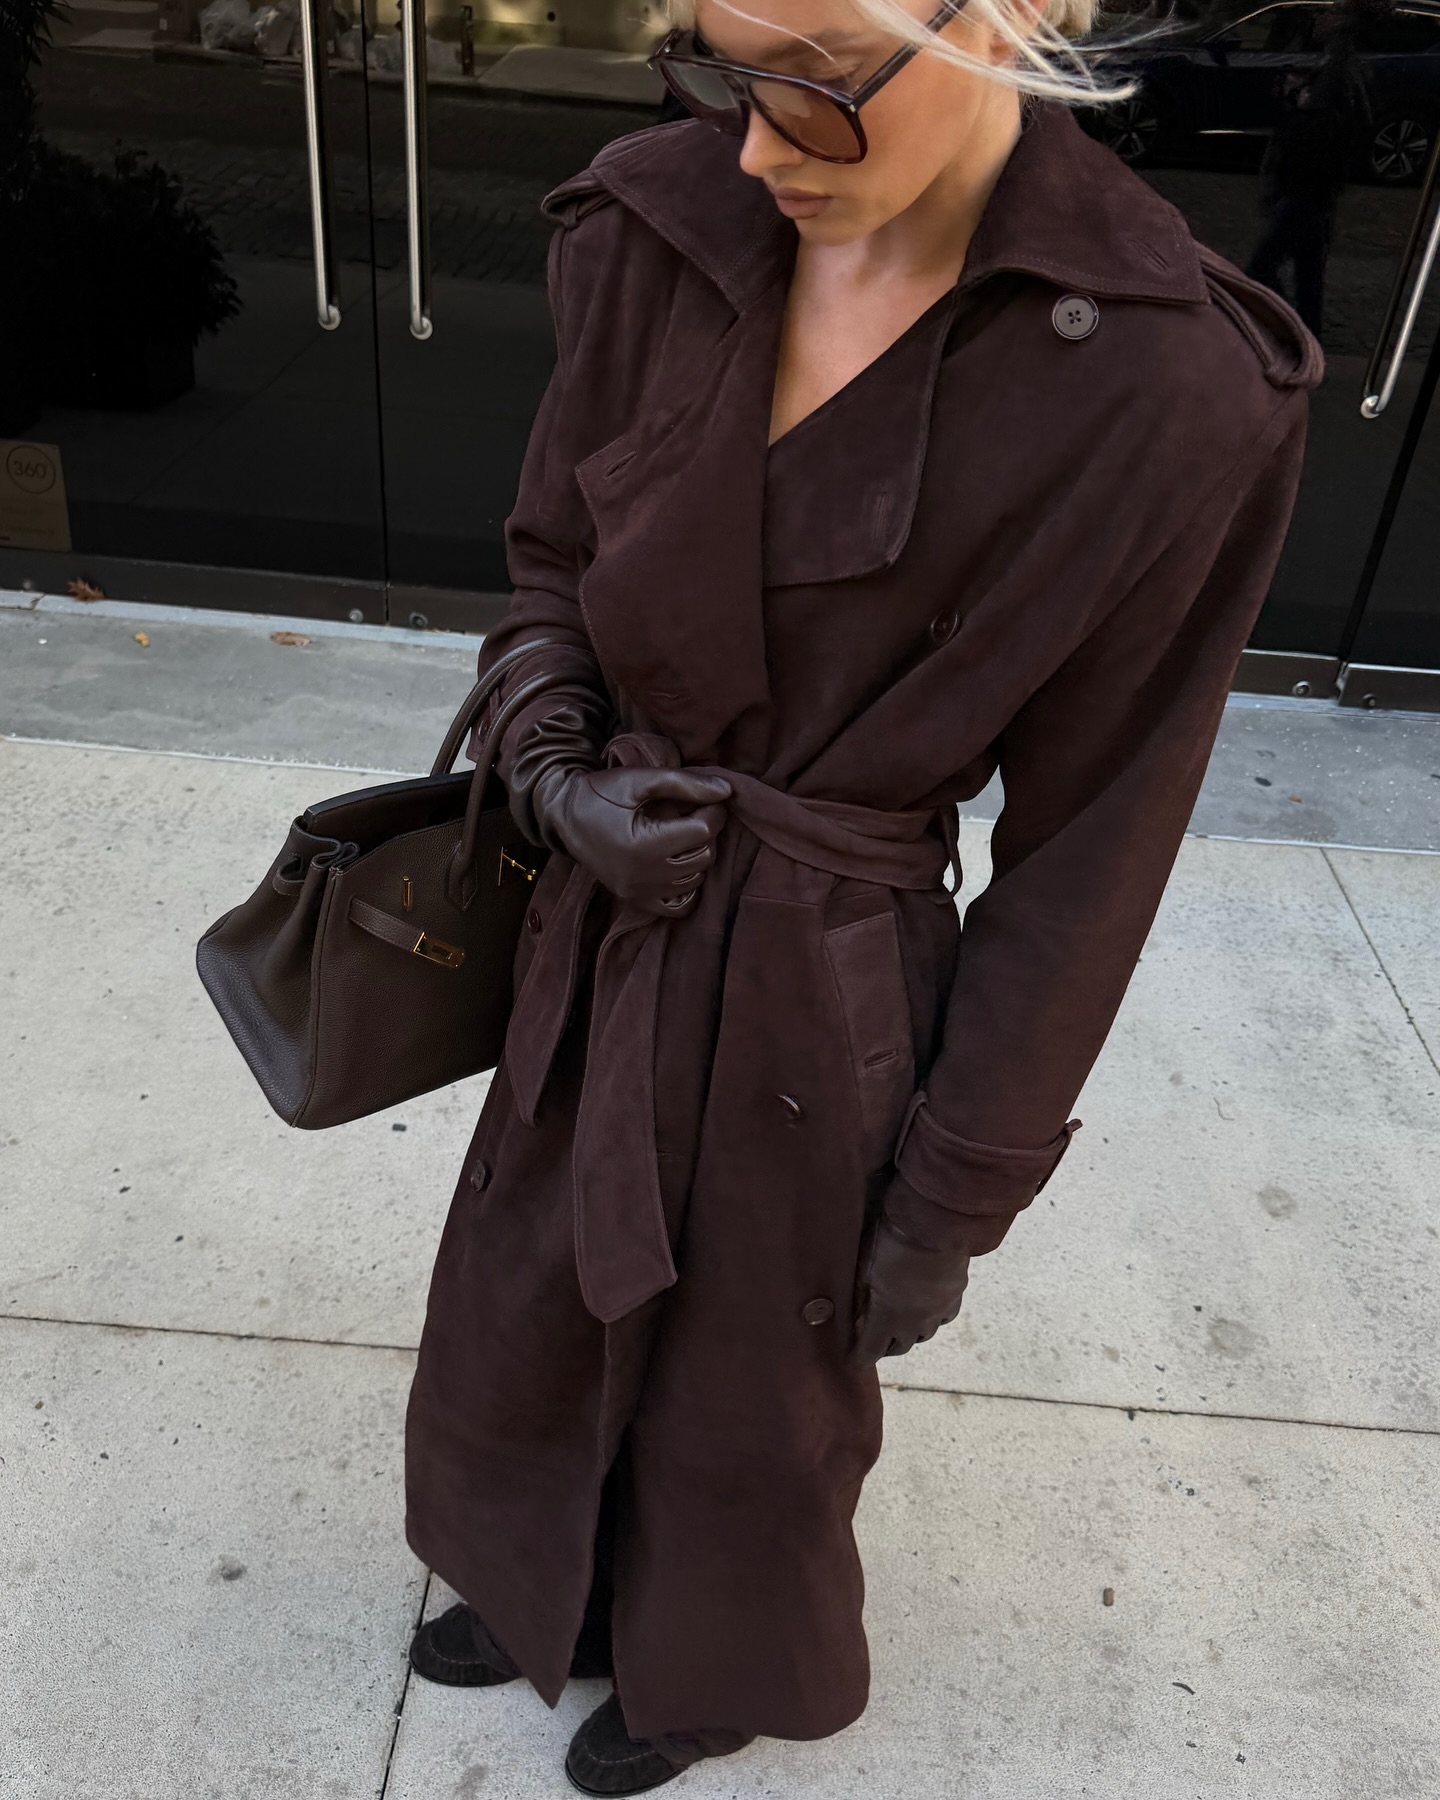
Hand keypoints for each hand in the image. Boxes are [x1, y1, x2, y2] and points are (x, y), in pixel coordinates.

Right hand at [537, 765, 731, 918]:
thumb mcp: (638, 780)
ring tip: (683, 834)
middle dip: (707, 831)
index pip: (702, 830)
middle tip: (695, 812)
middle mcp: (643, 875)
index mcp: (643, 844)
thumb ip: (683, 783)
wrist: (564, 815)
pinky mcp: (636, 900)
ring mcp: (639, 892)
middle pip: (703, 856)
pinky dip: (688, 887)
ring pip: (695, 878)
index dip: (714, 809)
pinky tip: (679, 864)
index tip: (710, 796)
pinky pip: (679, 905)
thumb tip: (726, 790)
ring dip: (698, 855)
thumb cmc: (600, 793)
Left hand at [849, 1212, 969, 1366]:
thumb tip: (857, 1317)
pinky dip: (932, 1318)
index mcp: (887, 1318)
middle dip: (884, 1347)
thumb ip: (861, 1299)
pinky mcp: (955, 1296)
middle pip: (898, 1347)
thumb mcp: (864, 1271)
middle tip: (875, 1339)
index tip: (852, 1361)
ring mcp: (937, 1311)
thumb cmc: (890, 1244)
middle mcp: (914, 1323)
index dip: (859, 1358)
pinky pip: (943, 1318)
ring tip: (900, 1325)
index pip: (869, 1351)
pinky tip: (927, 1309)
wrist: (934, 1225)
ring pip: (923, 1335)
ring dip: (909, 1334)